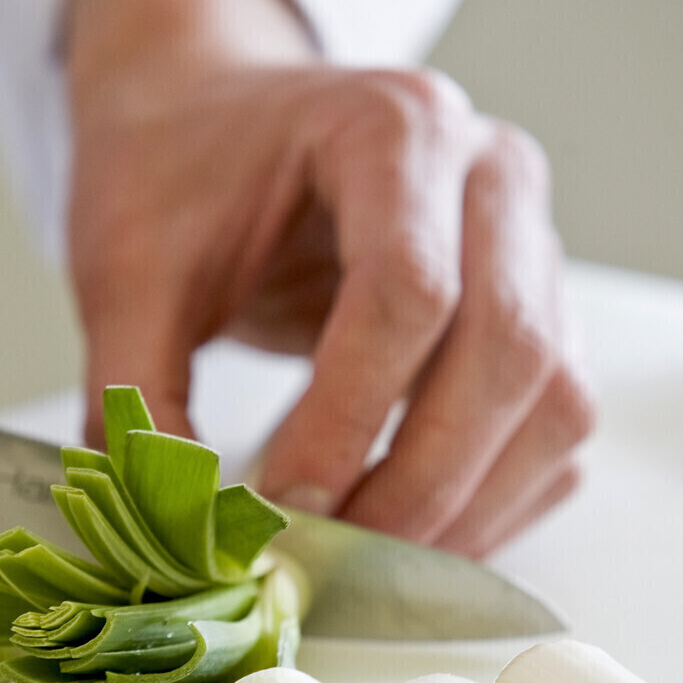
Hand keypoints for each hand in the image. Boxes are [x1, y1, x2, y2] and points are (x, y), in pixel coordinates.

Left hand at [64, 0, 593, 556]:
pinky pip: (554, 426)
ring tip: (370, 558)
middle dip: (420, 480)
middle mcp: (489, 178)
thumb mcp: (127, 271)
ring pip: (556, 400)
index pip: (409, 289)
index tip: (281, 502)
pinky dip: (497, 498)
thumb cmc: (178, 174)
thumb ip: (137, 395)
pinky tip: (415, 530)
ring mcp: (530, 246)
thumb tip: (180, 534)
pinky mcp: (538, 312)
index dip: (348, 416)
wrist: (213, 124)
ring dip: (470, 502)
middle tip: (332, 553)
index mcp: (393, 129)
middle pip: (509, 349)